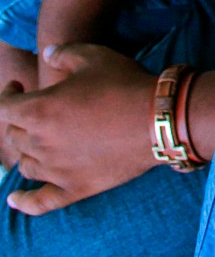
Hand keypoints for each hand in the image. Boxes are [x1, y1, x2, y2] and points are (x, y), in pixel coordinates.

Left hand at [0, 44, 156, 214]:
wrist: (156, 120)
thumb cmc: (123, 84)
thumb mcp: (93, 56)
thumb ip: (63, 53)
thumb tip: (47, 54)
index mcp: (39, 110)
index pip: (3, 106)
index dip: (6, 93)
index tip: (17, 85)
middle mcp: (40, 143)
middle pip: (14, 136)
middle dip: (20, 120)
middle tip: (37, 109)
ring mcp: (55, 171)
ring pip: (25, 164)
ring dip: (26, 150)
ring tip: (39, 139)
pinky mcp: (74, 189)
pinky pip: (40, 202)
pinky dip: (24, 202)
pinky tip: (14, 200)